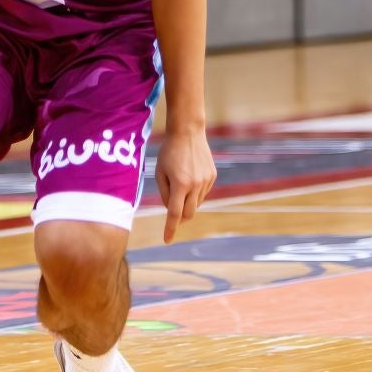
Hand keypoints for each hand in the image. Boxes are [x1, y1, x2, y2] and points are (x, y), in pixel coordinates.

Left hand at [155, 125, 215, 242]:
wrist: (188, 132)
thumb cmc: (169, 152)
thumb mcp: (159, 173)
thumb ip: (164, 194)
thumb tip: (171, 211)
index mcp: (180, 184)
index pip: (174, 213)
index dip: (170, 229)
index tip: (167, 240)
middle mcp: (195, 184)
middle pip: (188, 214)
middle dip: (180, 218)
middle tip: (172, 213)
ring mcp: (206, 181)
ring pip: (196, 204)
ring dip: (187, 203)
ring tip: (180, 184)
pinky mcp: (212, 176)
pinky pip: (202, 193)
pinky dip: (194, 193)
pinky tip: (189, 177)